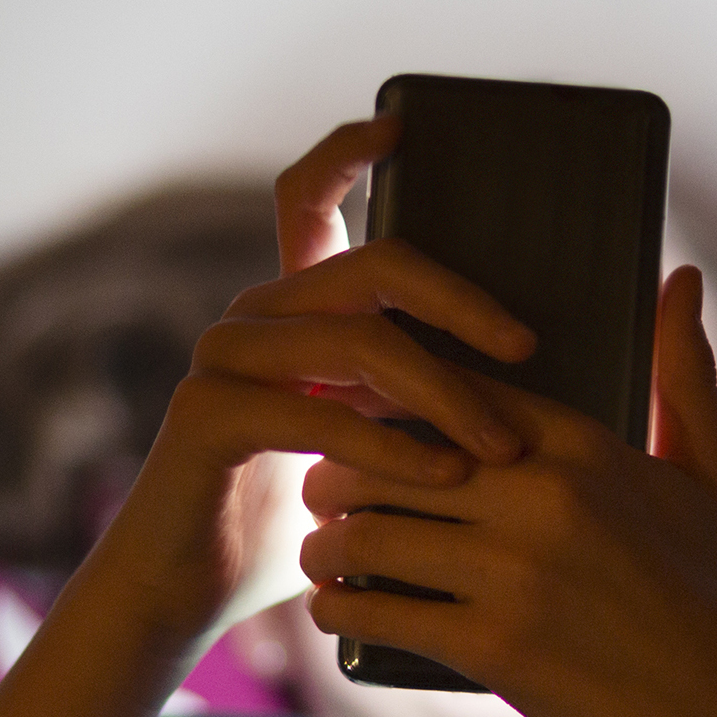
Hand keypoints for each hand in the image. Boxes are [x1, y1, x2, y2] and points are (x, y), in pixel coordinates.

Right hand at [96, 115, 535, 655]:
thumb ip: (405, 402)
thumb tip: (512, 380)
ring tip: (504, 447)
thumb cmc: (290, 523)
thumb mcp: (362, 448)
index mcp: (291, 314)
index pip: (307, 202)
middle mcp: (254, 319)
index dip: (347, 153)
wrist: (188, 591)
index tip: (402, 126)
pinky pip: (320, 414)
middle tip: (528, 349)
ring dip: (446, 393)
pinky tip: (444, 474)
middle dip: (463, 304)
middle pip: (373, 267)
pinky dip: (392, 446)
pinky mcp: (208, 414)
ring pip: (360, 341)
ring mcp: (224, 360)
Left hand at [299, 265, 716, 716]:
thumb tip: (685, 275)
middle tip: (320, 489)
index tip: (357, 417)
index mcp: (582, 447)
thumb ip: (683, 373)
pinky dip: (338, 608)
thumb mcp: (707, 474)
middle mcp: (542, 497)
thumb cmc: (711, 593)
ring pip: (369, 532)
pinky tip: (330, 607)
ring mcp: (515, 571)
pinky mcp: (493, 644)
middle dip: (338, 473)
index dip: (388, 403)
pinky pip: (378, 609)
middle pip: (388, 457)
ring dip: (327, 544)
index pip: (449, 392)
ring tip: (319, 551)